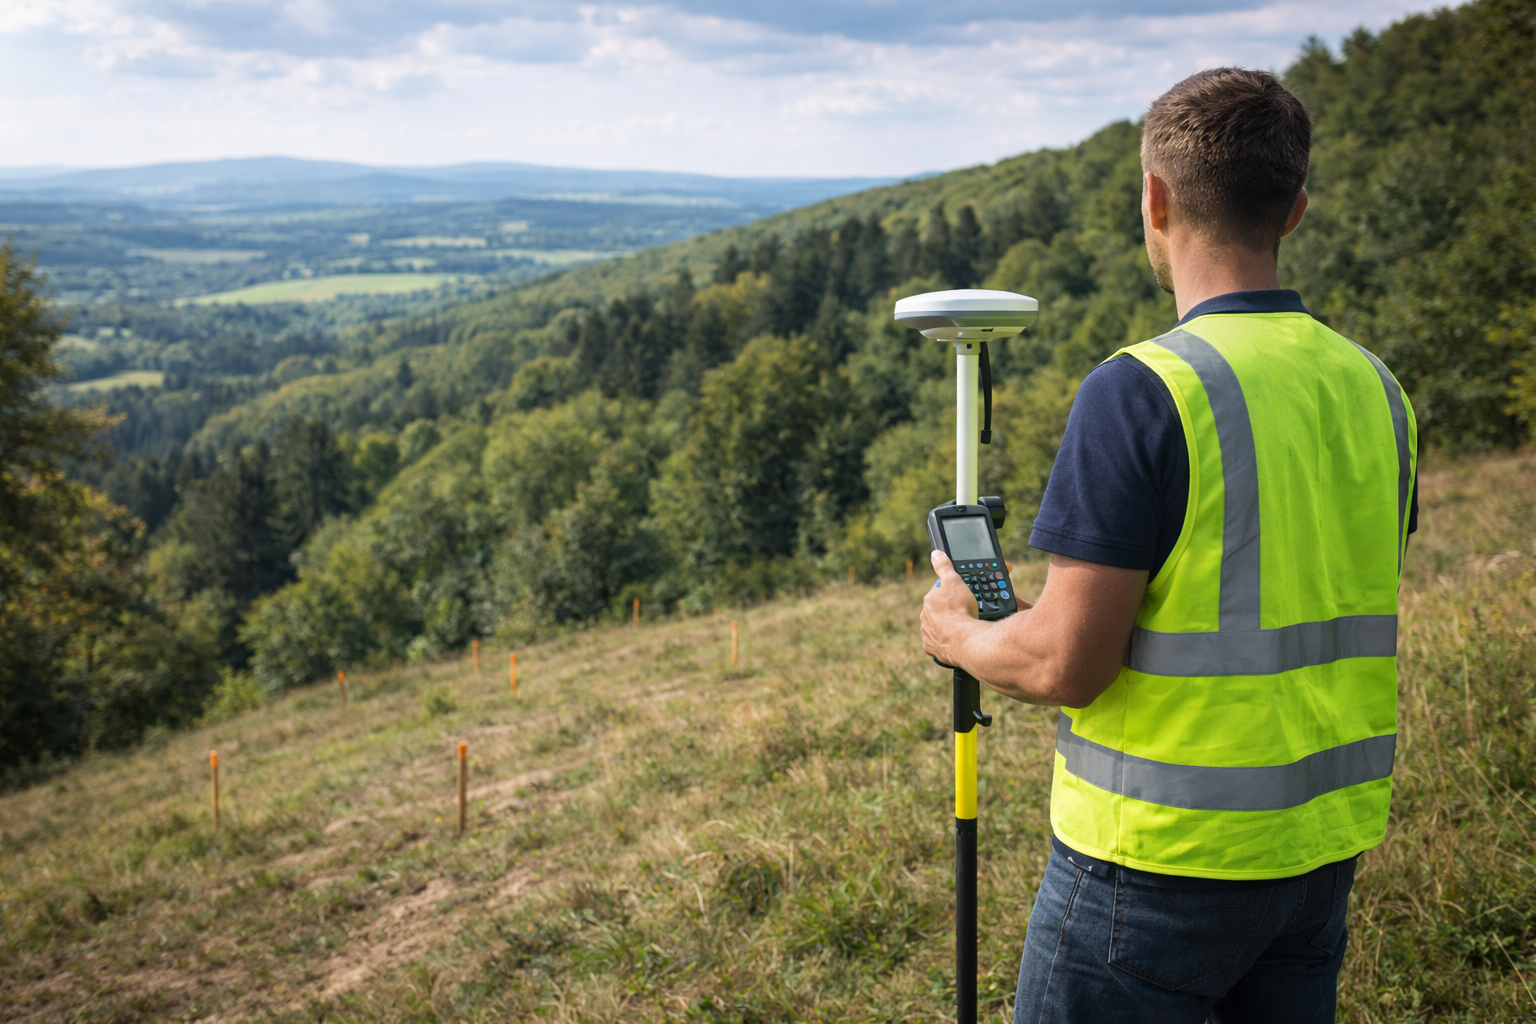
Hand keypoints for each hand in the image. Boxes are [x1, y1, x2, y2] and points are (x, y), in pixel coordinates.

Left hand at [921, 550, 978, 665]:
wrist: (965, 640)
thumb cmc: (960, 610)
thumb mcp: (954, 581)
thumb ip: (944, 567)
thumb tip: (935, 554)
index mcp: (929, 600)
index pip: (939, 593)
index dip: (952, 593)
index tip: (962, 597)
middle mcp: (924, 617)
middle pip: (939, 611)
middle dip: (950, 610)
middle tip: (965, 612)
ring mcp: (928, 634)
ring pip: (938, 627)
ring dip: (949, 626)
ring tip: (963, 626)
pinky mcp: (932, 649)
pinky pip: (939, 643)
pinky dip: (947, 641)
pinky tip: (957, 639)